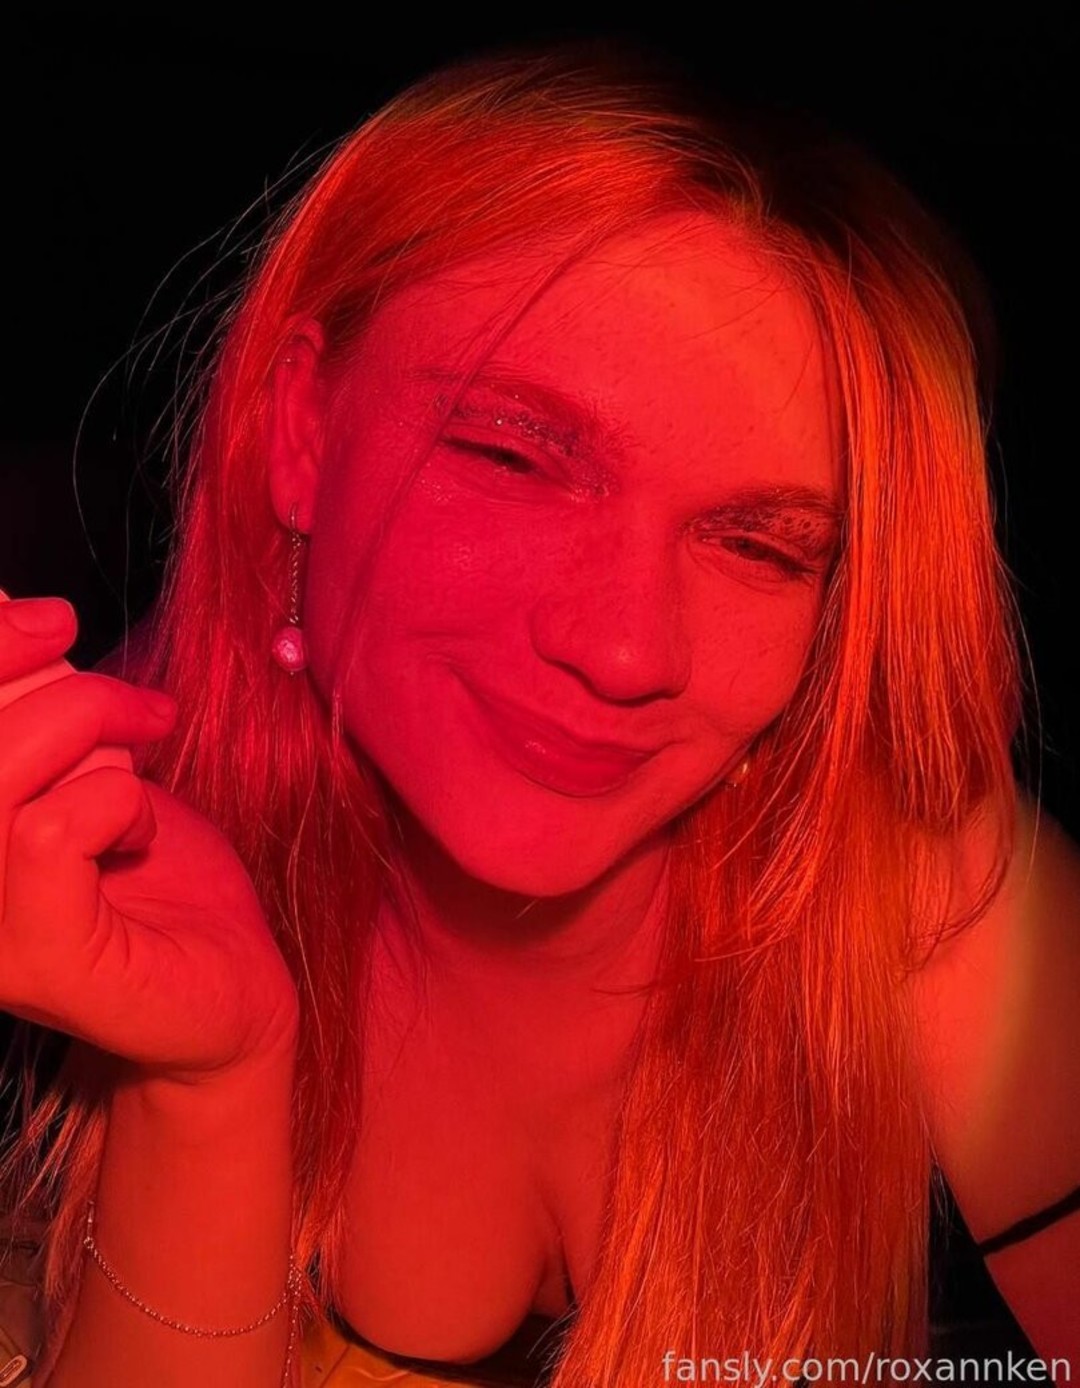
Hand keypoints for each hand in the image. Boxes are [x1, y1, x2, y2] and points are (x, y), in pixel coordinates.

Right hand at [0, 591, 299, 1081]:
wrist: (229, 985)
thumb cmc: (154, 871)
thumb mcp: (85, 761)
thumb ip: (35, 704)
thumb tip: (8, 605)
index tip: (55, 619)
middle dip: (62, 692)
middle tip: (141, 711)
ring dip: (95, 739)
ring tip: (143, 767)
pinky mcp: (37, 961)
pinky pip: (50, 831)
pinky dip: (115, 803)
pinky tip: (138, 835)